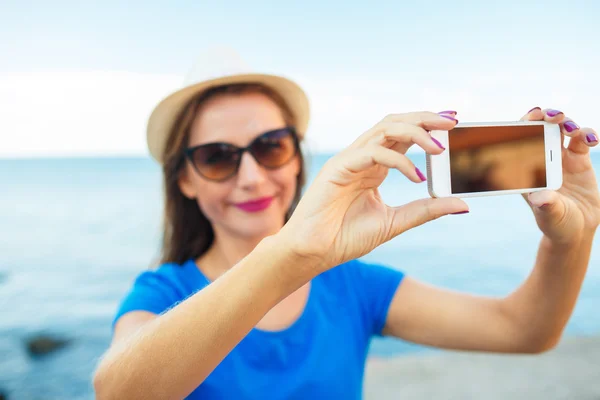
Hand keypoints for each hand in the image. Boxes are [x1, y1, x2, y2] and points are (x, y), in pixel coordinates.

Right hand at [282, 111, 468, 270]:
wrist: (314, 253)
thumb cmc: (346, 237)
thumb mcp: (396, 222)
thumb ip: (426, 210)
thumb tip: (463, 204)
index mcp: (375, 166)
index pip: (403, 135)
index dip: (427, 125)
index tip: (454, 122)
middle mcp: (363, 158)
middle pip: (395, 123)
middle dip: (425, 118)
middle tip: (452, 122)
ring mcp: (349, 160)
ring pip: (384, 130)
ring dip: (415, 132)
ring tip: (440, 147)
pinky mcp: (337, 167)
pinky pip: (371, 153)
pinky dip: (397, 161)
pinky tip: (415, 177)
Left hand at [521, 107, 599, 242]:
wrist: (577, 229)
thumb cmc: (557, 224)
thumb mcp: (551, 216)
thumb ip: (547, 205)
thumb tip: (540, 198)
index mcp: (525, 169)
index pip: (518, 142)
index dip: (522, 126)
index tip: (530, 119)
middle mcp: (539, 160)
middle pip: (538, 129)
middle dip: (543, 117)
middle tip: (553, 115)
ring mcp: (559, 158)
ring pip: (560, 130)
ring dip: (566, 122)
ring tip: (571, 128)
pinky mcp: (578, 159)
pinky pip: (581, 139)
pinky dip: (587, 134)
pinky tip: (592, 139)